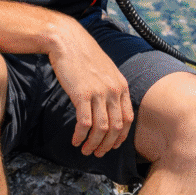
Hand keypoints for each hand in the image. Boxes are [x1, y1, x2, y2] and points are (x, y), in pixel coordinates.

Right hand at [48, 16, 134, 156]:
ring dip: (93, 144)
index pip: (128, 119)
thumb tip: (110, 108)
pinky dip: (81, 136)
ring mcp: (99, 92)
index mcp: (121, 85)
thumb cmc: (84, 55)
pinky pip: (84, 123)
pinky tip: (75, 140)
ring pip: (101, 129)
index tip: (112, 145)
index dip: (121, 136)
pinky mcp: (82, 94)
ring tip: (85, 150)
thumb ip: (111, 87)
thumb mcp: (106, 70)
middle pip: (116, 127)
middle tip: (97, 153)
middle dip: (107, 145)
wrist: (68, 41)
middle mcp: (113, 90)